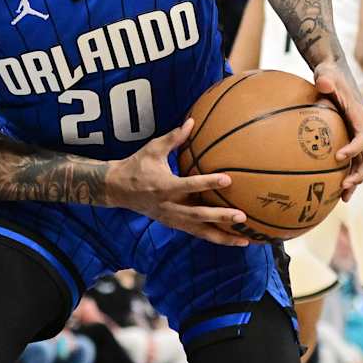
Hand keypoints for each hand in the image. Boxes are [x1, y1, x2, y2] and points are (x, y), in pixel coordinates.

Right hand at [107, 118, 249, 245]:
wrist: (117, 189)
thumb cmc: (136, 166)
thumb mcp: (152, 149)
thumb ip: (173, 138)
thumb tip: (191, 121)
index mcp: (164, 186)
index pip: (189, 185)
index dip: (208, 183)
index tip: (228, 179)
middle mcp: (169, 206)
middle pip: (198, 215)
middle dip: (220, 217)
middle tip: (242, 216)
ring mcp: (172, 218)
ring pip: (200, 231)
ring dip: (222, 237)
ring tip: (244, 241)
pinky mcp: (174, 224)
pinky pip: (197, 233)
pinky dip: (215, 238)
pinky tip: (233, 241)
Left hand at [312, 65, 362, 199]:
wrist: (332, 73)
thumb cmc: (328, 73)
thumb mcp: (326, 72)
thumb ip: (325, 78)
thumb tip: (324, 83)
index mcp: (358, 115)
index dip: (355, 148)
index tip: (338, 158)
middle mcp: (361, 128)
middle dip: (361, 172)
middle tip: (345, 185)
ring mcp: (356, 135)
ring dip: (356, 179)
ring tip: (344, 197)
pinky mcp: (348, 139)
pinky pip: (353, 161)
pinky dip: (348, 175)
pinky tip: (335, 190)